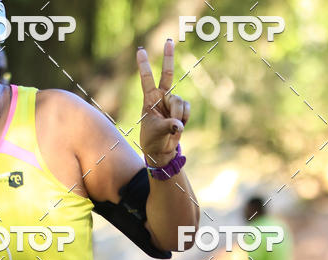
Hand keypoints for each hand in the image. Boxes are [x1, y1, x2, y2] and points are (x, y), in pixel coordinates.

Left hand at [137, 40, 189, 168]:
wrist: (161, 150)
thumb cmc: (153, 140)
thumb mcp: (156, 132)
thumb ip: (168, 126)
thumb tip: (179, 125)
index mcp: (149, 100)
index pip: (146, 80)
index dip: (144, 66)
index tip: (140, 51)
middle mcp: (161, 97)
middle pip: (167, 75)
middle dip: (169, 58)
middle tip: (169, 41)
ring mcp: (172, 102)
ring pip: (180, 101)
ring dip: (178, 115)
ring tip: (172, 126)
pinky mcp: (181, 109)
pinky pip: (187, 109)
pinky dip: (185, 118)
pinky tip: (179, 125)